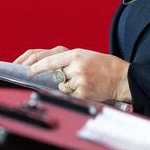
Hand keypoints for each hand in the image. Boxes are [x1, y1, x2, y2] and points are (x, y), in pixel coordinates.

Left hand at [15, 46, 131, 102]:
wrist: (122, 78)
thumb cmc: (104, 66)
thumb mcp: (86, 56)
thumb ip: (68, 61)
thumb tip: (50, 70)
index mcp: (76, 54)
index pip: (50, 60)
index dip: (36, 66)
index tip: (27, 70)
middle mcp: (76, 66)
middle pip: (56, 75)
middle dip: (62, 77)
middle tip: (76, 76)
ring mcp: (79, 80)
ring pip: (63, 86)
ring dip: (70, 86)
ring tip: (86, 81)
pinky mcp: (82, 92)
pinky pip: (70, 94)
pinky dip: (76, 93)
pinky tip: (88, 88)